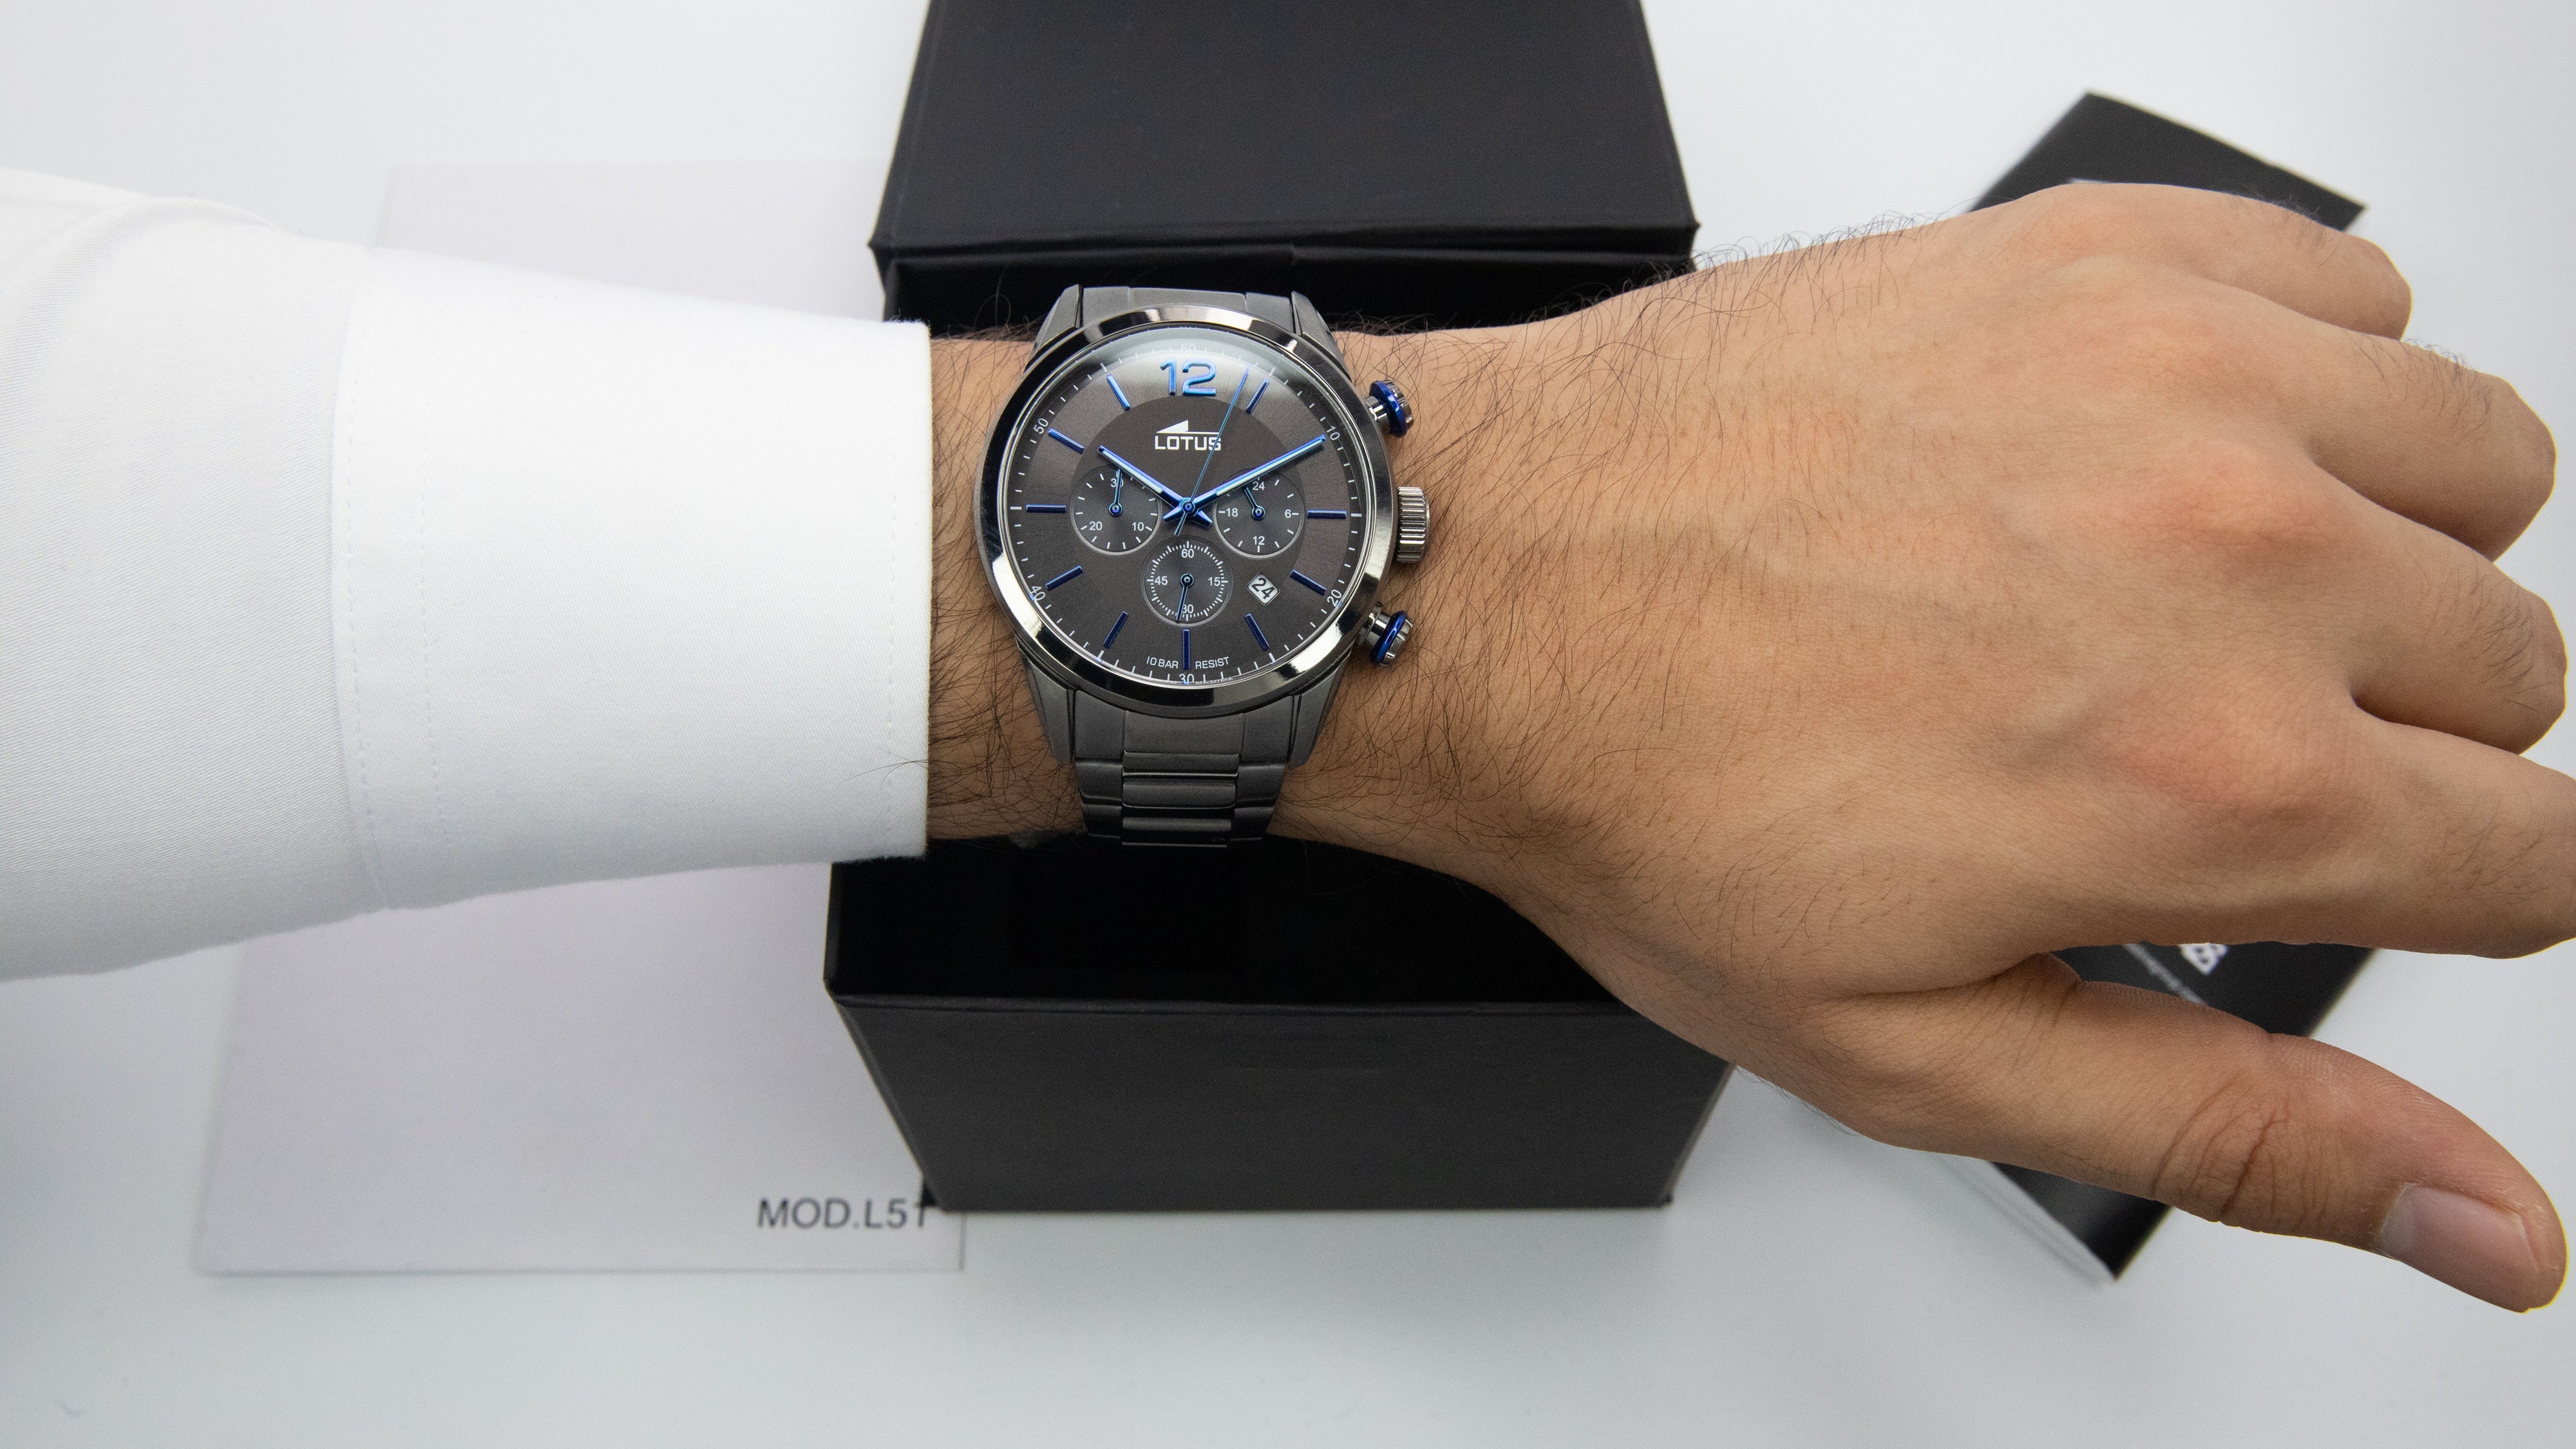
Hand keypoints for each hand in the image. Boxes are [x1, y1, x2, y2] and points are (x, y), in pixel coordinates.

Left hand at [923, 184, 2566, 1309]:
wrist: (1489, 586)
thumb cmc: (1656, 795)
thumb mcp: (1933, 1052)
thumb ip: (2241, 1134)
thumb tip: (2482, 1221)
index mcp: (2214, 780)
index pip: (2537, 861)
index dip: (2455, 888)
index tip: (2356, 862)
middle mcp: (2233, 554)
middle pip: (2517, 666)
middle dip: (2394, 731)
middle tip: (2198, 735)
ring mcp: (2177, 375)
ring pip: (2473, 465)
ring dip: (2376, 544)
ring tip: (2192, 591)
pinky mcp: (2099, 251)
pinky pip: (2349, 282)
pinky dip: (2298, 363)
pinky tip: (2155, 442)